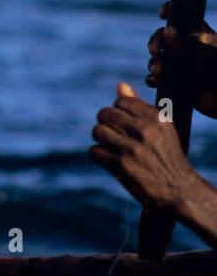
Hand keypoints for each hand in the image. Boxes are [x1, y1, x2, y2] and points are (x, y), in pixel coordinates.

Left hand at [88, 82, 200, 211]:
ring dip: (101, 140)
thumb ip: (139, 106)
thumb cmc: (166, 155)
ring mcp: (133, 148)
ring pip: (97, 131)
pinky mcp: (122, 165)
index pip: (121, 101)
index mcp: (156, 118)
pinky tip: (109, 160)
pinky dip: (98, 156)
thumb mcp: (161, 128)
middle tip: (115, 136)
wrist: (179, 189)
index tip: (124, 124)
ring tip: (113, 148)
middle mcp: (145, 131)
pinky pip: (94, 151)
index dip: (118, 112)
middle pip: (104, 114)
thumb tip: (120, 86)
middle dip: (106, 124)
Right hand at [146, 1, 216, 118]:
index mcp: (198, 36)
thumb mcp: (212, 55)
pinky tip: (156, 81)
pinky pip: (156, 78)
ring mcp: (179, 66)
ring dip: (153, 63)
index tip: (162, 15)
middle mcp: (186, 48)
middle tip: (154, 51)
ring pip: (157, 58)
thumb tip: (166, 31)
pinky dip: (152, 79)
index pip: (182, 17)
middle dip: (154, 42)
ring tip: (159, 71)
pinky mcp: (174, 83)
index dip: (170, 11)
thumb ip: (191, 44)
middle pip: (161, 37)